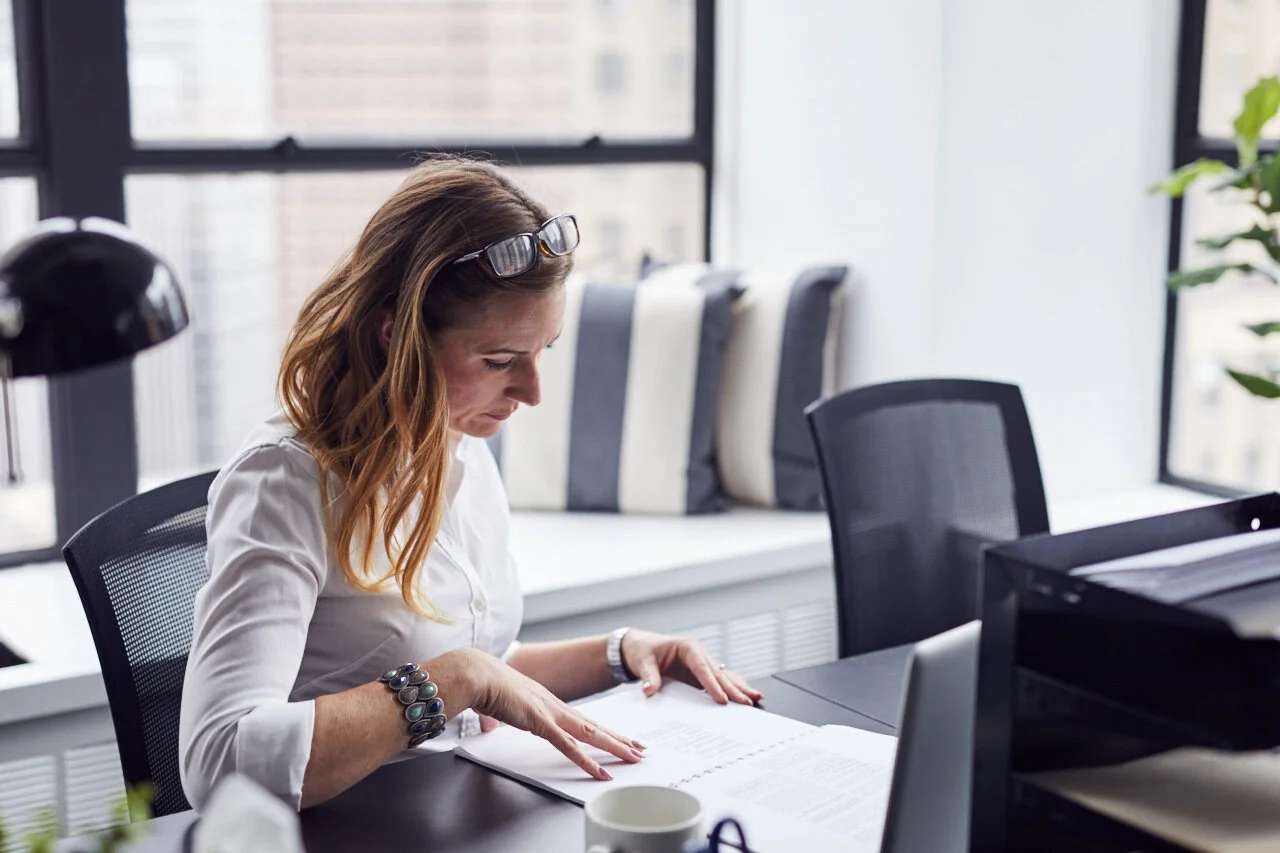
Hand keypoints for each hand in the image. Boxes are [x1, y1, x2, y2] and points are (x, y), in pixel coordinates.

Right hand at [443, 648, 645, 780]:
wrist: (476, 674)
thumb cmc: (483, 685)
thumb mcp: (496, 706)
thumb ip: (496, 717)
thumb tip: (487, 724)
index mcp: (547, 702)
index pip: (582, 720)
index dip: (602, 730)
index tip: (619, 738)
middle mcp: (555, 706)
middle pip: (594, 726)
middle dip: (619, 738)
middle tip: (641, 749)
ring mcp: (551, 713)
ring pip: (591, 734)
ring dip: (615, 747)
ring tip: (635, 757)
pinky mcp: (541, 722)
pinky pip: (569, 747)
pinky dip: (586, 760)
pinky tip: (601, 770)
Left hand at [620, 629, 763, 705]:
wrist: (639, 647)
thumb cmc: (643, 651)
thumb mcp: (643, 662)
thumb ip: (649, 676)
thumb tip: (650, 690)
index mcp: (687, 647)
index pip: (702, 668)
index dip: (712, 684)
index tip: (722, 699)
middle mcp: (698, 654)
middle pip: (718, 673)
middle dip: (733, 689)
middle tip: (747, 702)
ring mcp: (702, 663)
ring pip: (723, 676)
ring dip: (738, 688)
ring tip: (755, 698)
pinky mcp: (700, 673)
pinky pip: (719, 680)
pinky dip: (731, 688)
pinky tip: (744, 697)